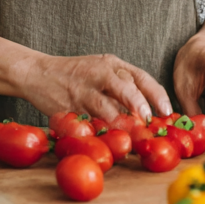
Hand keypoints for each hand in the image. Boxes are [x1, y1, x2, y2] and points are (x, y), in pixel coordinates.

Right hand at [15, 51, 172, 122]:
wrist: (38, 72)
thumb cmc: (75, 74)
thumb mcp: (101, 71)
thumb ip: (122, 87)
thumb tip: (147, 113)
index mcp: (111, 64)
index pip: (140, 76)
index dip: (156, 95)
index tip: (166, 111)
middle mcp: (99, 73)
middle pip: (125, 87)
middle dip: (139, 105)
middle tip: (148, 121)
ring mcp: (84, 89)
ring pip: (107, 107)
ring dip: (121, 123)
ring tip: (131, 135)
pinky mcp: (69, 105)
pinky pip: (88, 121)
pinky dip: (99, 131)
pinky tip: (106, 139)